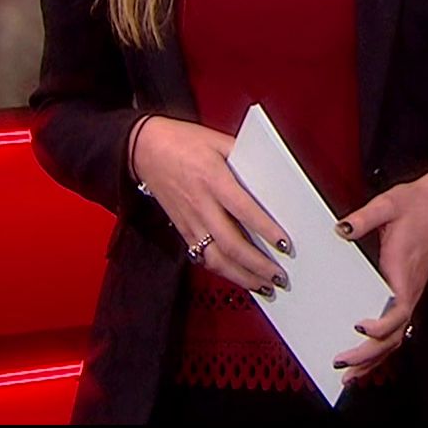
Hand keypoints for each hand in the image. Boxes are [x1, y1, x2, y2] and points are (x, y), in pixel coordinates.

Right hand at [132, 116, 292, 296]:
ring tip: (264, 286)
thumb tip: (272, 175)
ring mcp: (189, 220)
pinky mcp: (182, 229)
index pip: (243, 209)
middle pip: (230, 243)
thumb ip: (245, 158)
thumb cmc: (182, 141)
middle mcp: (200, 204)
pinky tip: (240, 277)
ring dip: (241, 276)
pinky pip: (203, 256)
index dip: (265, 229)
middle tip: (280, 276)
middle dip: (257, 264)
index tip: (285, 244)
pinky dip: (224, 271)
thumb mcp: (218, 141)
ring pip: (215, 258)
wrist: (143, 148)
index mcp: (212, 178)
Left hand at [331, 170, 427, 385]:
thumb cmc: (417, 203)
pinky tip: (366, 357)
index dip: (381, 326)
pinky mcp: (407, 291)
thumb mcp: (389, 202)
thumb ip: (365, 217)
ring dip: (374, 359)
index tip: (359, 326)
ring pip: (396, 337)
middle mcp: (410, 287)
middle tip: (341, 364)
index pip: (399, 310)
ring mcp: (410, 292)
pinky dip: (381, 347)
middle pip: (395, 335)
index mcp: (404, 269)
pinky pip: (396, 327)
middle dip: (369, 354)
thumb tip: (342, 230)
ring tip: (349, 376)